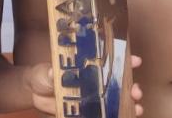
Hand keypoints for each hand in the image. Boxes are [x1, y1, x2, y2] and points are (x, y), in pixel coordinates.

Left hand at [24, 56, 143, 115]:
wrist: (34, 93)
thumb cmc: (43, 74)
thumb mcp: (46, 71)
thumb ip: (51, 72)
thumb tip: (52, 72)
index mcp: (87, 64)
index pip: (109, 59)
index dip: (124, 59)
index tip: (135, 60)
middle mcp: (94, 79)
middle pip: (118, 81)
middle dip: (131, 85)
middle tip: (136, 90)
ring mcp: (92, 96)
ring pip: (116, 99)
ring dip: (129, 103)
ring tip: (137, 107)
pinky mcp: (88, 110)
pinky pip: (105, 114)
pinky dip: (117, 115)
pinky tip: (126, 117)